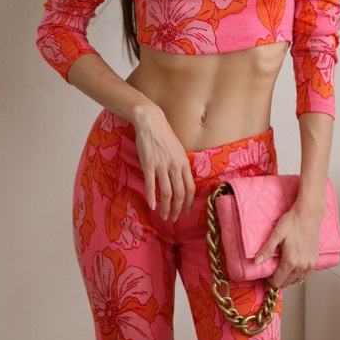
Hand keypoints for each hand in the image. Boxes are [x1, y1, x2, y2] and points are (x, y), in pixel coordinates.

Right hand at [133, 103, 195, 221]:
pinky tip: (152, 206)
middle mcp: (175, 165)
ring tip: (163, 215)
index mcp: (184, 162)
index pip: (191, 188)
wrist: (151, 122)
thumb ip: (181, 165)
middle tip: (173, 218)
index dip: (189, 202)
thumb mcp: (179, 150)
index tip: (186, 211)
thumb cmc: (164, 136)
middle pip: (180, 193)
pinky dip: (152, 197)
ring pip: (166, 192)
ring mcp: (162, 165)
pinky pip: (151, 184)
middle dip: (177, 209)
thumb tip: (183, 181)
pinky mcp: (148, 163)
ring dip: (165, 207)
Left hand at [254, 208, 320, 288]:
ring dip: (289, 277)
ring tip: (283, 267)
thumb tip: (257, 261)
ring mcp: (310, 264)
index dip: (270, 280)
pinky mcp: (315, 260)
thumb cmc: (293, 222)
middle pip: (287, 283)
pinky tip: (294, 265)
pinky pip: (306, 275)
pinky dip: (299, 273)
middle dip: (279, 279)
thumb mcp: (276, 234)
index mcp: (291, 261)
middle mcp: (302, 265)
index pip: (278, 282)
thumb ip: (267, 249)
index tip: (267, 275)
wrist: (308, 215)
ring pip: (297, 280)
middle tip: (274, 270)